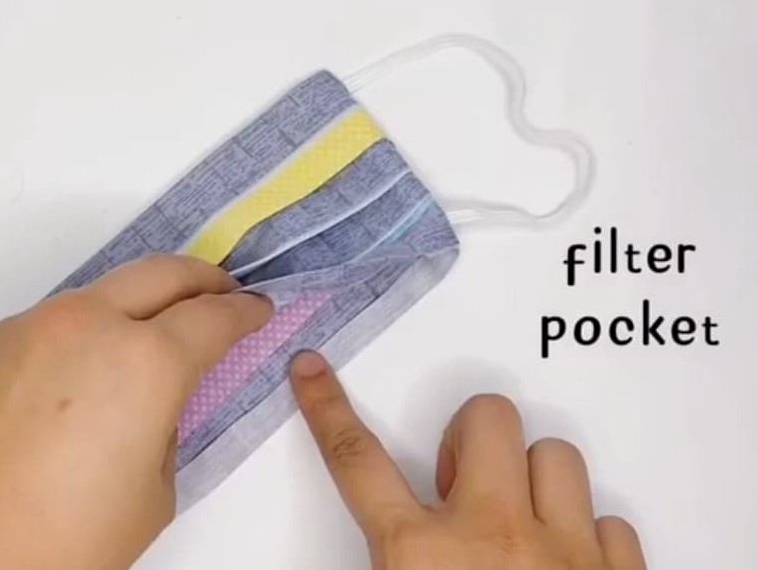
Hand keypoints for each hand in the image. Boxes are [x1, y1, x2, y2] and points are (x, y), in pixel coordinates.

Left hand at [0, 255, 271, 569]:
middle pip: (162, 274)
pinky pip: (59, 318)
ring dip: (143, 299)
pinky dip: (92, 324)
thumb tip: (157, 402)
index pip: (212, 317)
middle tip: (226, 296)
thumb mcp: (150, 494)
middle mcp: (87, 325)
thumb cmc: (55, 543)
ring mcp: (32, 327)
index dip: (244, 313)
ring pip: (105, 291)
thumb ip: (166, 428)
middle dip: (203, 281)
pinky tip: (96, 361)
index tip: (258, 313)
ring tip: (161, 330)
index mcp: (143, 361)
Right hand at [289, 351, 645, 569]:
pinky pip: (608, 519)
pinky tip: (567, 561)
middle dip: (470, 438)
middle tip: (458, 482)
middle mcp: (491, 536)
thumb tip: (377, 553)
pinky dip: (588, 532)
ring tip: (518, 519)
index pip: (357, 460)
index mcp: (419, 556)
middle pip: (486, 421)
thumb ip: (384, 566)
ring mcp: (562, 550)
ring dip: (534, 478)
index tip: (314, 371)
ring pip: (557, 456)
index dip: (328, 407)